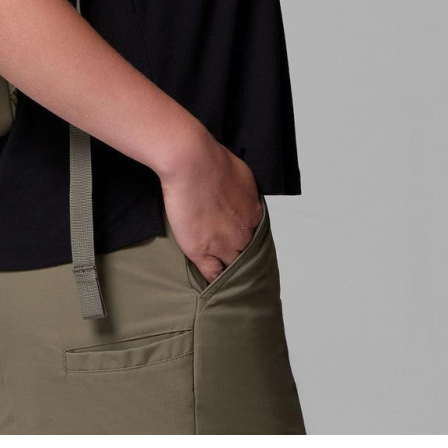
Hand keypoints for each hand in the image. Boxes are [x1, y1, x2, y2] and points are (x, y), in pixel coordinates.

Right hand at [160, 135, 263, 287]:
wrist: (192, 161)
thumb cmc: (210, 158)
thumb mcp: (240, 172)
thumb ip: (242, 189)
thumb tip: (238, 193)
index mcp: (253, 212)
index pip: (255, 237)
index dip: (246, 243)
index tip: (240, 246)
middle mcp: (244, 231)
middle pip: (248, 257)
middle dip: (244, 264)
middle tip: (241, 275)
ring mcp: (224, 243)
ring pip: (233, 269)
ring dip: (231, 276)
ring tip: (229, 288)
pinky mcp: (202, 250)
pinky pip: (212, 275)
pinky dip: (213, 282)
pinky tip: (212, 289)